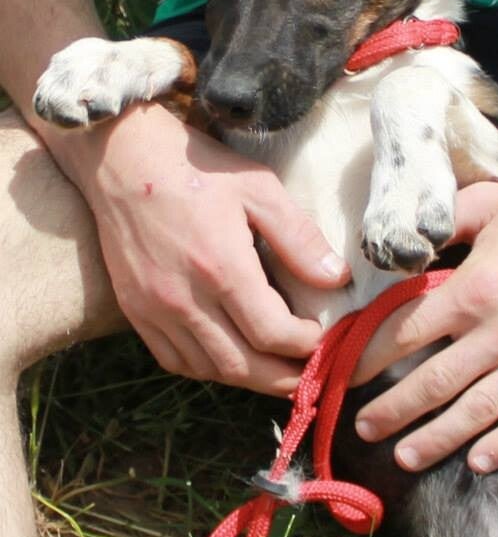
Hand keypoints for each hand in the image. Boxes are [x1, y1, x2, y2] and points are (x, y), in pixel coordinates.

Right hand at [54, 103, 348, 394]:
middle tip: (310, 377)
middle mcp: (186, 298)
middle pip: (243, 366)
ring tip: (276, 372)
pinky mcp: (135, 309)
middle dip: (283, 379)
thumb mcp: (259, 188)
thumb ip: (298, 237)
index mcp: (222, 268)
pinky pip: (174, 360)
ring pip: (208, 369)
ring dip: (248, 379)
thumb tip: (336, 278)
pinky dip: (207, 369)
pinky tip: (229, 359)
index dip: (305, 345)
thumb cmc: (197, 168)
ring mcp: (155, 309)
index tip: (323, 338)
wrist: (123, 157)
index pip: (272, 334)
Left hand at [353, 168, 497, 472]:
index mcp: (474, 291)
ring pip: (477, 411)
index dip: (370, 355)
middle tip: (362, 427)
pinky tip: (478, 462)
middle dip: (393, 409)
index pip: (407, 332)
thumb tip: (399, 246)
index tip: (346, 370)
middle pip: (434, 382)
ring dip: (436, 439)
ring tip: (404, 456)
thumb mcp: (487, 203)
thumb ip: (439, 224)